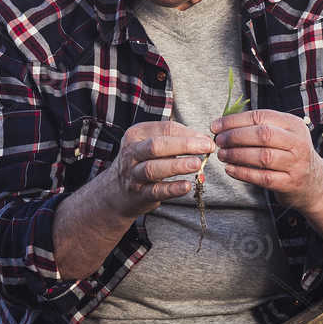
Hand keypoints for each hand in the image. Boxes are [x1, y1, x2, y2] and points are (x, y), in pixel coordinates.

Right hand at [101, 119, 216, 220]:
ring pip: (153, 168)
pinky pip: (156, 191)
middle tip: (207, 148)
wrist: (115, 192)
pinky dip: (172, 189)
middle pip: (157, 146)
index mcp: (136, 135)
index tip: (207, 140)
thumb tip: (203, 140)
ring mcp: (133, 174)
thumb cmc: (141, 163)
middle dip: (184, 145)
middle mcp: (132, 153)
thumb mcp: (149, 145)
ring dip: (177, 166)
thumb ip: (174, 140)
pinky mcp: (139, 194)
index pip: (165, 129)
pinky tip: (187, 186)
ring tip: (197, 164)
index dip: (189, 133)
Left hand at [210, 108, 322, 207]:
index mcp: (293, 124)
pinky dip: (243, 173)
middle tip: (219, 141)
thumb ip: (259, 127)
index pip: (261, 117)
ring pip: (263, 156)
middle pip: (263, 135)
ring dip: (237, 155)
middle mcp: (297, 142)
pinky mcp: (290, 183)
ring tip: (222, 155)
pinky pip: (263, 177)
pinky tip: (230, 169)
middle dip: (235, 137)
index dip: (235, 121)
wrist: (314, 182)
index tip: (216, 126)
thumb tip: (222, 125)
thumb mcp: (283, 134)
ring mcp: (295, 163)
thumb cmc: (289, 154)